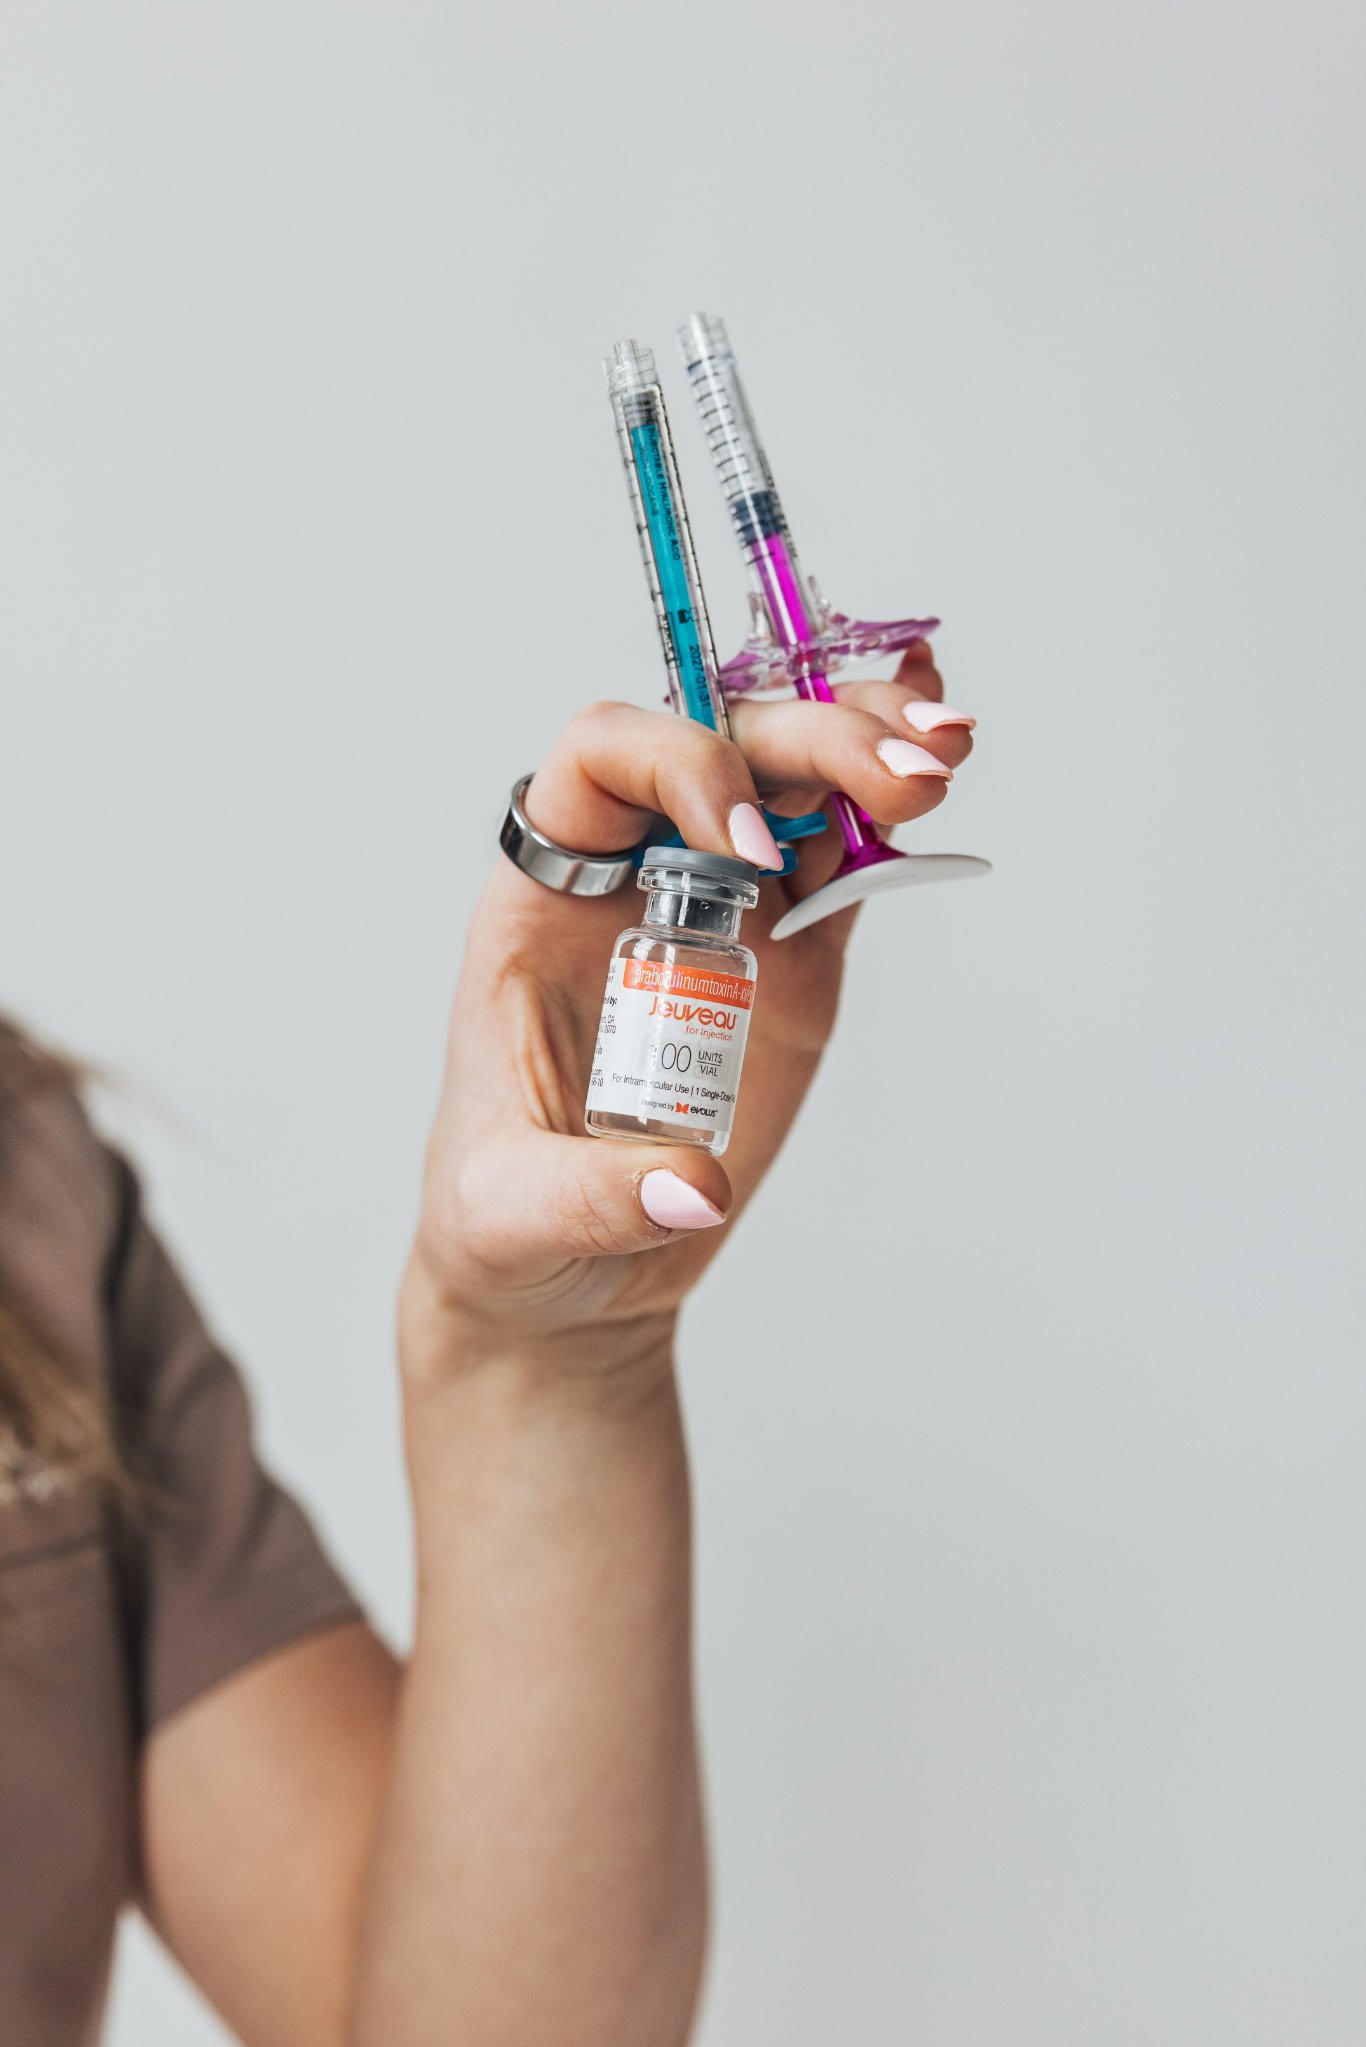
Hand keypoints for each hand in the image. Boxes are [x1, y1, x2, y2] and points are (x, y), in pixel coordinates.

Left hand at [400, 647, 974, 1382]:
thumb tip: (700, 1184)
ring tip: (945, 757)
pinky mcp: (791, 955)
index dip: (682, 767)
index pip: (602, 761)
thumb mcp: (514, 1216)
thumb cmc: (508, 1219)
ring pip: (796, 775)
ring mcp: (721, 906)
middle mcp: (634, 874)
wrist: (568, 1264)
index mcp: (545, 898)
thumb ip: (594, 1197)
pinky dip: (890, 809)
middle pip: (725, 746)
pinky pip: (844, 854)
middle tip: (908, 777)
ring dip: (873, 742)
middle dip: (818, 740)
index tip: (749, 851)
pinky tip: (940, 768)